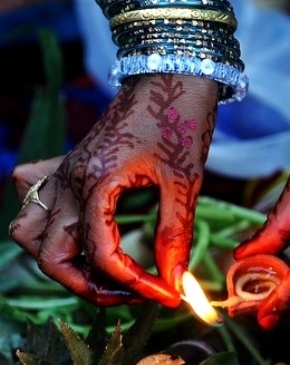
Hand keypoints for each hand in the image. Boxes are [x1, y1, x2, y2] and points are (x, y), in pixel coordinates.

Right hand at [9, 74, 217, 306]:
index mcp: (96, 183)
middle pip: (52, 256)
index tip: (169, 295)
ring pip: (29, 232)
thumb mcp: (184, 180)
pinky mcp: (68, 165)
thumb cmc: (179, 117)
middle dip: (90, 286)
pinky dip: (45, 221)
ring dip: (59, 261)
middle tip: (132, 292)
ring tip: (101, 272)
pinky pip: (32, 196)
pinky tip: (77, 227)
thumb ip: (175, 233)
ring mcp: (63, 172)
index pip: (102, 255)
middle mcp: (68, 180)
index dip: (136, 285)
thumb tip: (175, 281)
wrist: (170, 69)